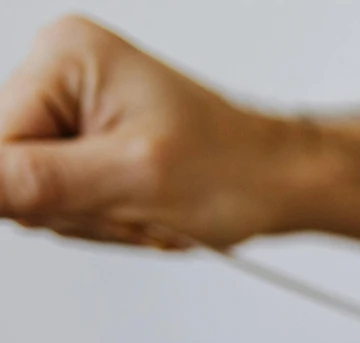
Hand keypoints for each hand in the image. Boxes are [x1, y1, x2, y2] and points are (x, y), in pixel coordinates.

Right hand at [0, 15, 299, 247]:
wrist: (279, 181)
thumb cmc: (232, 173)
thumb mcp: (126, 182)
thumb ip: (31, 182)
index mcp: (63, 57)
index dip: (39, 193)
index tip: (99, 199)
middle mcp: (58, 68)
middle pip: (9, 166)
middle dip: (70, 205)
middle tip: (132, 205)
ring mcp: (69, 102)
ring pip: (30, 187)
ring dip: (87, 213)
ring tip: (143, 205)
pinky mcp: (80, 134)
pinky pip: (55, 192)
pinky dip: (95, 212)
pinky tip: (136, 204)